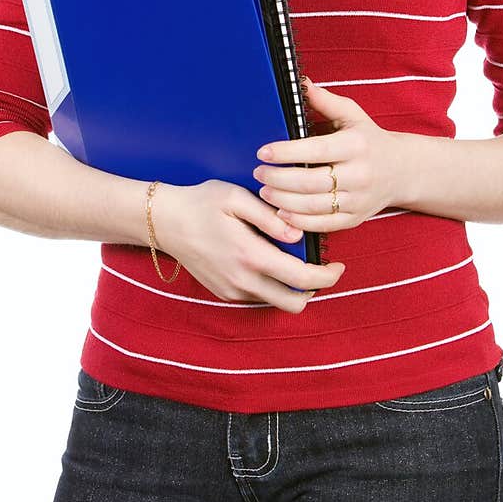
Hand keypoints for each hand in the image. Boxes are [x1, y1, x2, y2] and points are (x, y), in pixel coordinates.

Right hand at [151, 177, 345, 313]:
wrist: (165, 222)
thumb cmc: (201, 203)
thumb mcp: (236, 198)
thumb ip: (270, 217)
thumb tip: (298, 234)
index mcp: (250, 256)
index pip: (302, 279)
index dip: (327, 276)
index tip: (338, 264)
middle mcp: (242, 281)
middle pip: (294, 303)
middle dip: (315, 289)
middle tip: (322, 267)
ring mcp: (232, 291)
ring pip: (276, 302)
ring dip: (291, 287)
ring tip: (293, 259)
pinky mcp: (224, 293)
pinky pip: (258, 296)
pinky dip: (271, 285)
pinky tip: (268, 260)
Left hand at [253, 78, 405, 231]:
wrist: (402, 171)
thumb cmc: (369, 139)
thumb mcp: (352, 115)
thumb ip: (325, 101)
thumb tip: (301, 82)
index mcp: (356, 145)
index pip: (315, 150)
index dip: (286, 152)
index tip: (263, 152)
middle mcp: (359, 174)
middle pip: (310, 181)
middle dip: (278, 178)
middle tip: (259, 173)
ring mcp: (358, 199)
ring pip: (313, 206)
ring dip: (283, 201)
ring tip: (265, 191)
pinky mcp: (355, 218)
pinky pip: (323, 225)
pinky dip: (299, 221)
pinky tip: (282, 212)